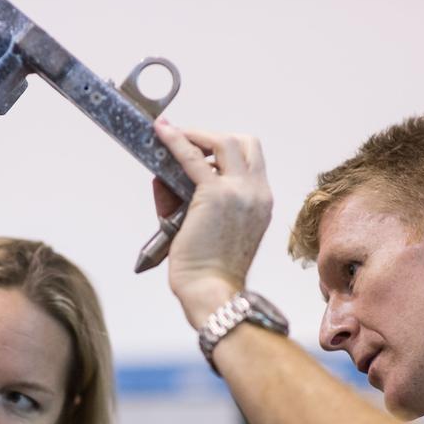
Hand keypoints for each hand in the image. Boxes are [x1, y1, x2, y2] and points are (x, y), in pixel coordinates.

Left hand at [152, 122, 272, 326]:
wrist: (213, 291)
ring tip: (171, 137)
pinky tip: (161, 132)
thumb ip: (192, 202)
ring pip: (222, 142)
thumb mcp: (211, 230)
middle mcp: (257, 192)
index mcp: (262, 203)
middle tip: (187, 140)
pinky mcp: (214, 194)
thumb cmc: (209, 271)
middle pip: (243, 142)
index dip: (226, 151)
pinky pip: (191, 156)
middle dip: (213, 137)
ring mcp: (239, 191)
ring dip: (195, 136)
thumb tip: (163, 177)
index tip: (202, 152)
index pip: (251, 161)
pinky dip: (175, 140)